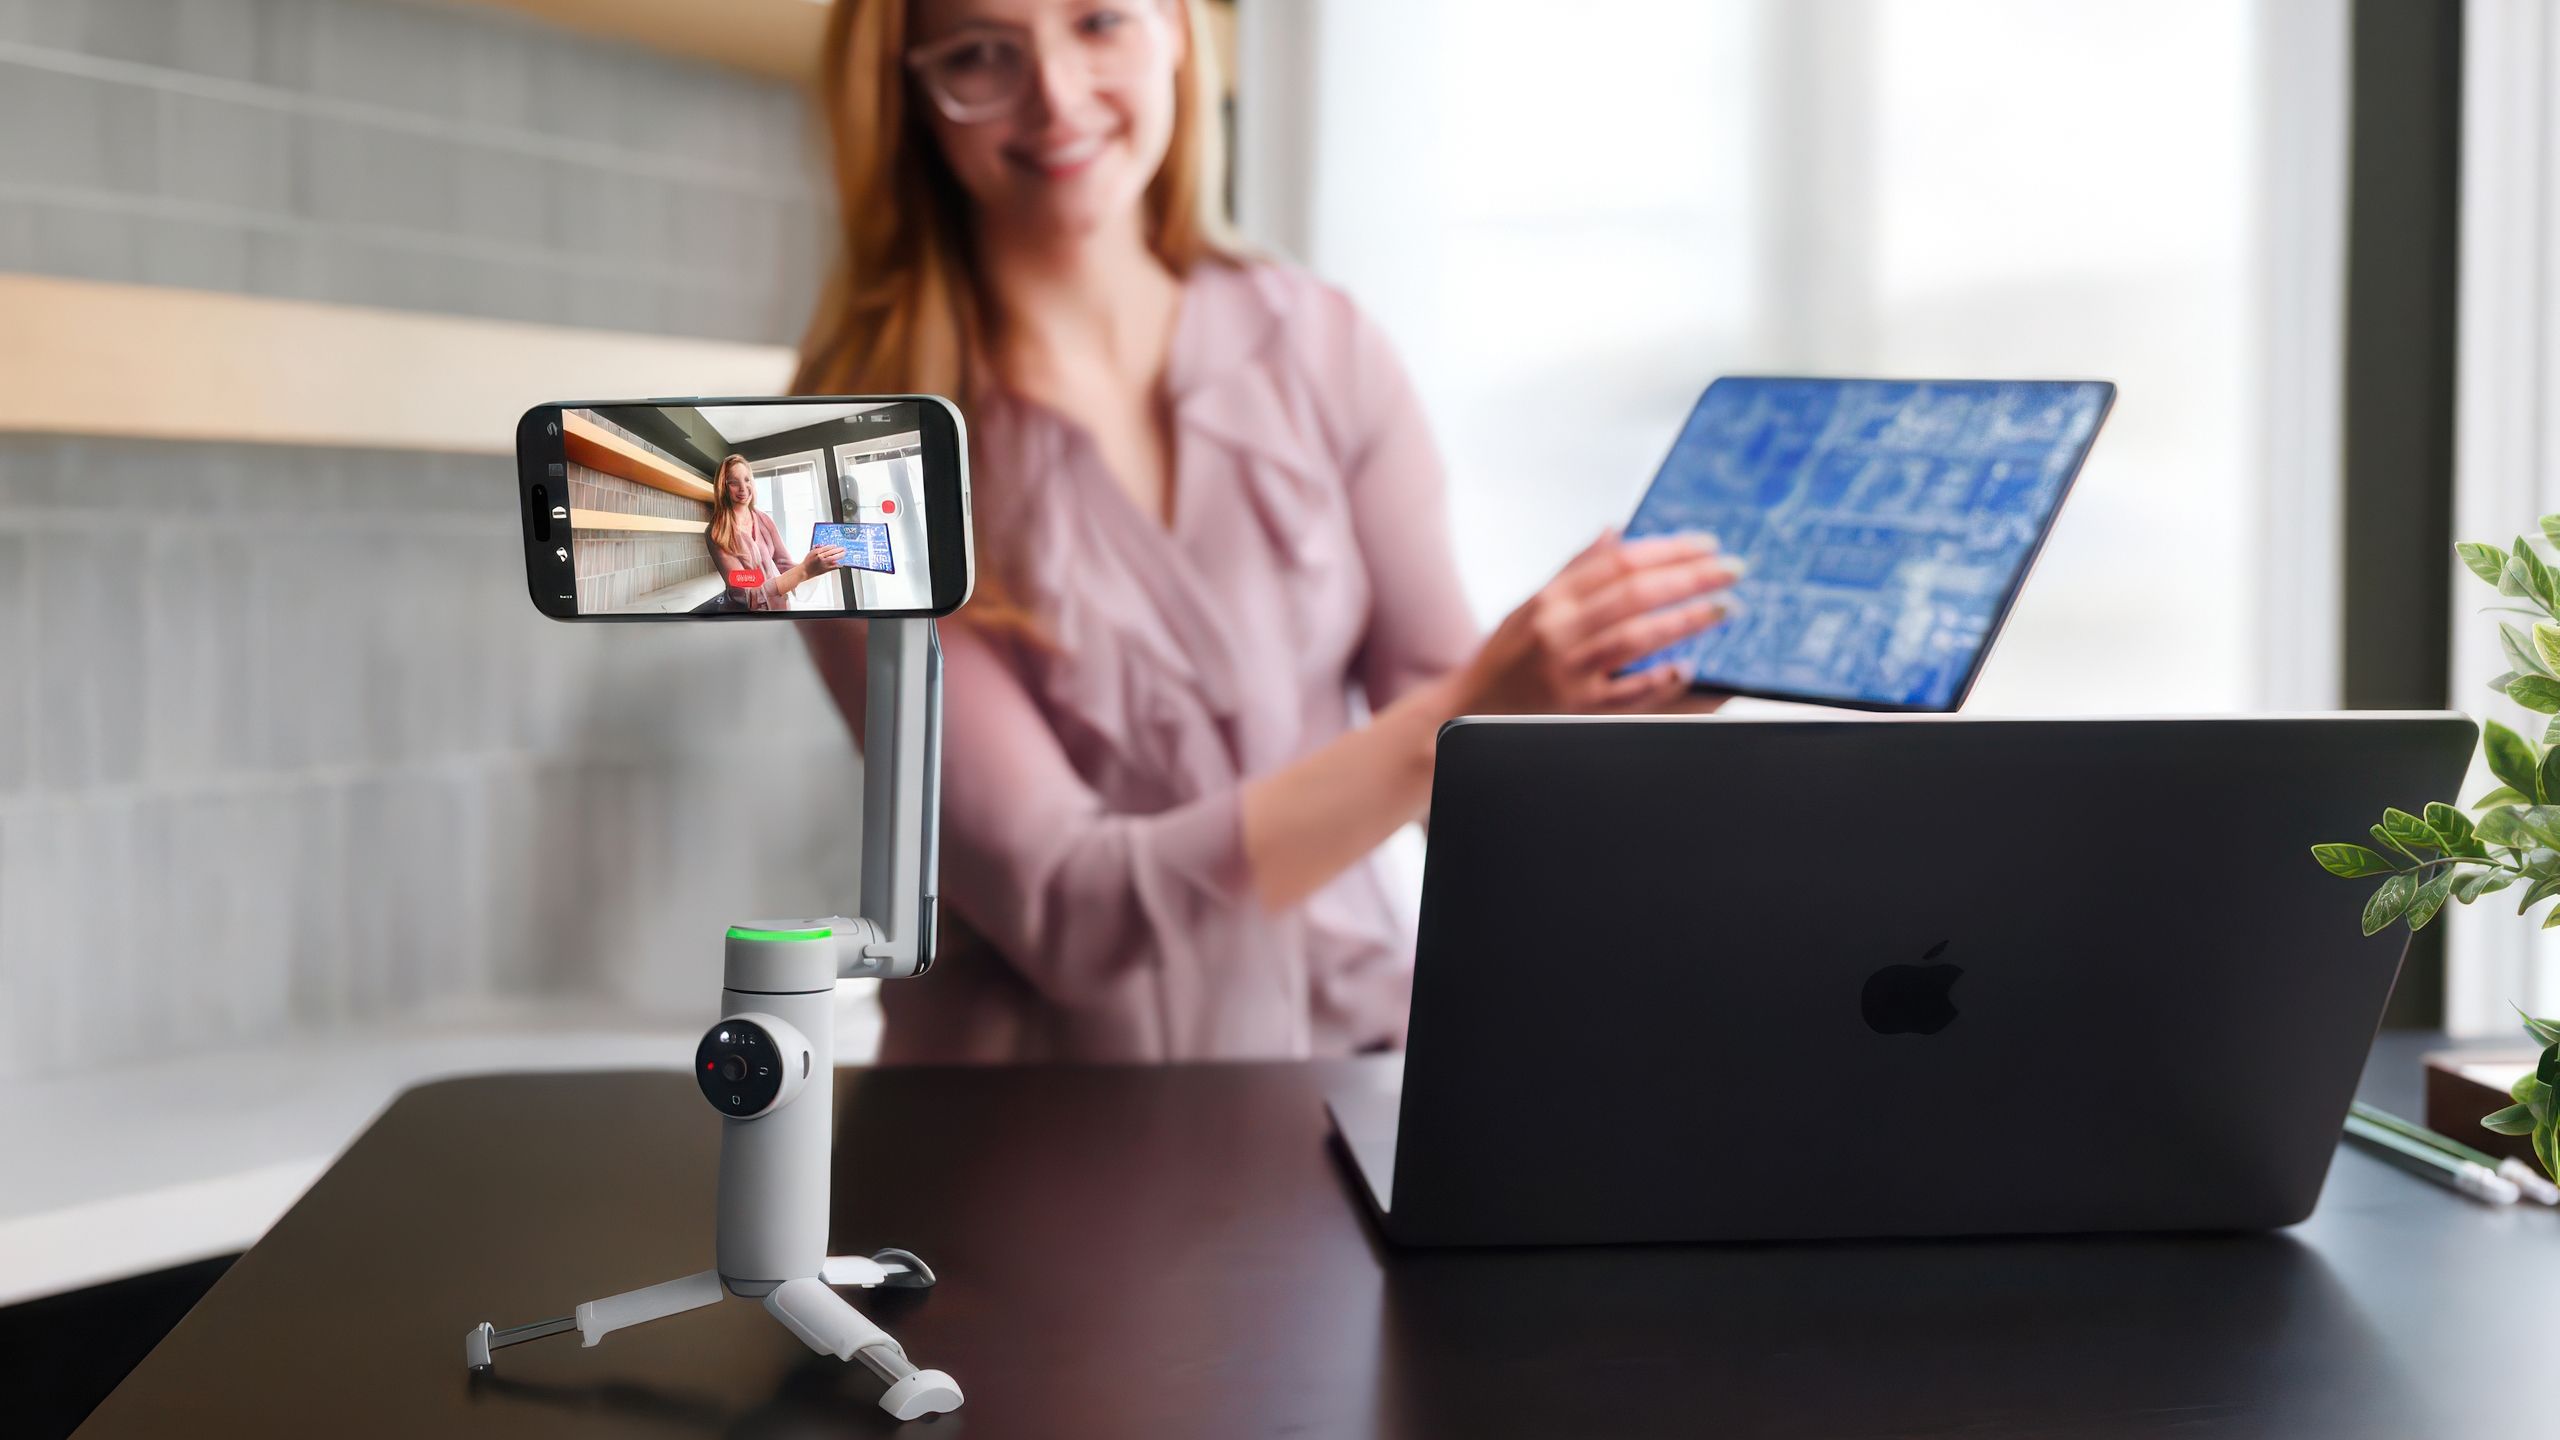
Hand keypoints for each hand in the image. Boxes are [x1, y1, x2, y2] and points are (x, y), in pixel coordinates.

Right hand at [801, 545, 845, 576]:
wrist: (805, 571)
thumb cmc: (807, 562)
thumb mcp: (811, 552)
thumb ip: (819, 548)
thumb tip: (826, 546)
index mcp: (817, 552)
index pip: (827, 548)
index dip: (833, 546)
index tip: (836, 546)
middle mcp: (821, 557)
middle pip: (832, 552)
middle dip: (839, 550)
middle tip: (843, 549)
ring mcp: (824, 564)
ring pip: (834, 559)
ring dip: (840, 556)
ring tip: (844, 554)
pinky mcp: (825, 570)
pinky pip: (834, 567)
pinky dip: (838, 565)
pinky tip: (841, 563)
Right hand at [1455, 530, 1737, 714]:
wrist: (1465, 715)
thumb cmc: (1505, 659)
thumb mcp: (1531, 606)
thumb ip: (1574, 570)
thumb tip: (1615, 531)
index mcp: (1550, 599)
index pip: (1618, 562)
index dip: (1667, 549)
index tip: (1707, 544)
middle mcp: (1557, 630)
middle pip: (1634, 593)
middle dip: (1690, 577)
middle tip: (1732, 570)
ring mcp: (1567, 670)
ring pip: (1636, 637)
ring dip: (1686, 620)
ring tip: (1724, 609)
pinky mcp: (1576, 709)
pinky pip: (1627, 693)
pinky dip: (1659, 680)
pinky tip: (1688, 667)